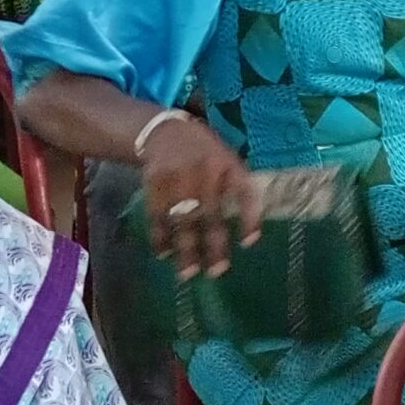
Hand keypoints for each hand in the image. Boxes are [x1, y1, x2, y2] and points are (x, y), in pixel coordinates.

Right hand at [137, 115, 263, 280]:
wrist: (164, 131)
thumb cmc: (203, 152)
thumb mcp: (225, 159)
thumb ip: (234, 187)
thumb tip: (247, 232)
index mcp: (228, 164)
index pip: (245, 191)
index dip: (250, 217)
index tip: (249, 243)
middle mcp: (205, 171)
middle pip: (211, 214)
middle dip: (213, 245)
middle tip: (217, 271)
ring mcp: (178, 178)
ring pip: (183, 220)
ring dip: (185, 249)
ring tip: (188, 273)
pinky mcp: (155, 184)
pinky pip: (158, 216)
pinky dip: (160, 237)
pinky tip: (164, 254)